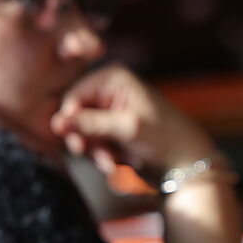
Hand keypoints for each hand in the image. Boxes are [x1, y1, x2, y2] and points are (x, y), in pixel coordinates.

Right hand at [51, 63, 215, 177]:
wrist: (186, 162)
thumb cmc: (163, 138)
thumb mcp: (126, 128)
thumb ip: (90, 124)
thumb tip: (57, 123)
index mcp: (112, 78)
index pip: (72, 96)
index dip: (70, 120)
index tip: (77, 142)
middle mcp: (107, 90)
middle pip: (74, 115)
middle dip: (84, 139)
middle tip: (95, 156)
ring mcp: (108, 111)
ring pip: (82, 133)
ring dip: (94, 151)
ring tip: (112, 163)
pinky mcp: (111, 130)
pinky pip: (93, 143)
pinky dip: (101, 155)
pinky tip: (116, 164)